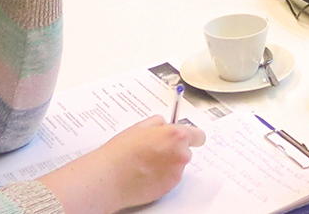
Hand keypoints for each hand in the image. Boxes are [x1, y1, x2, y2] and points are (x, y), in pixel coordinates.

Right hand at [41, 115, 205, 211]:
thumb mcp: (139, 127)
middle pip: (187, 150)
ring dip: (168, 163)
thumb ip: (158, 123)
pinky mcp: (169, 186)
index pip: (198, 135)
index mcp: (175, 136)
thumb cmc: (121, 152)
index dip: (191, 136)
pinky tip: (146, 172)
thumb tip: (164, 124)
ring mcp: (176, 172)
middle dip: (175, 149)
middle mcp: (180, 154)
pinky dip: (162, 175)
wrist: (110, 177)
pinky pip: (170, 177)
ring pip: (177, 164)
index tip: (187, 137)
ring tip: (146, 162)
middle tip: (156, 149)